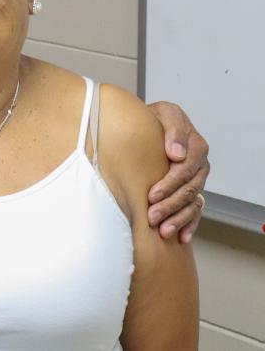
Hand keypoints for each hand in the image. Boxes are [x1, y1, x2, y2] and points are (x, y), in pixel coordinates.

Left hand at [146, 101, 209, 242]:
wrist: (153, 124)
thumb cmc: (156, 118)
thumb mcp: (166, 113)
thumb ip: (173, 131)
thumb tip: (177, 154)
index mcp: (196, 147)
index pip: (185, 170)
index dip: (169, 184)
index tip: (152, 194)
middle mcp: (200, 166)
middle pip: (188, 190)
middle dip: (170, 206)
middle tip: (151, 217)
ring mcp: (197, 180)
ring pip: (191, 204)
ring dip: (178, 219)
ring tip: (162, 232)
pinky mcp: (192, 191)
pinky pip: (195, 211)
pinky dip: (189, 225)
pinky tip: (181, 238)